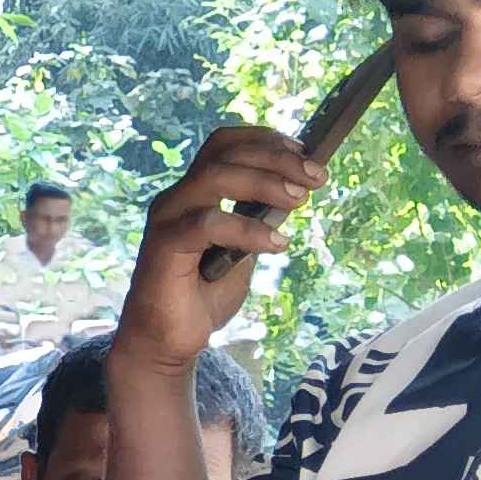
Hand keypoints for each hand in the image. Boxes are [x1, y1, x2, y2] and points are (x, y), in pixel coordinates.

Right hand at [121, 126, 321, 370]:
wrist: (166, 340)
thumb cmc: (203, 296)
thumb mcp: (243, 249)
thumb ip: (259, 220)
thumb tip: (296, 192)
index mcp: (194, 193)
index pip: (224, 143)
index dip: (264, 139)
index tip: (303, 152)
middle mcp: (176, 198)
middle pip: (225, 153)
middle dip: (277, 159)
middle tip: (316, 179)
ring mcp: (167, 219)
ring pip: (215, 177)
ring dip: (265, 183)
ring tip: (300, 203)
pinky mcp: (164, 246)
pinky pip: (208, 223)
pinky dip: (248, 230)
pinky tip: (276, 246)